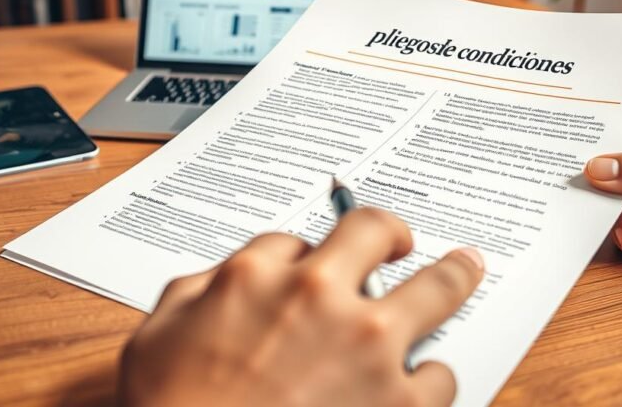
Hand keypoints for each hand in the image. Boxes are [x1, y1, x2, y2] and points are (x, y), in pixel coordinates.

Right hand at [118, 207, 484, 406]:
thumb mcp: (157, 335)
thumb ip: (198, 292)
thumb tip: (228, 277)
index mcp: (256, 276)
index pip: (293, 238)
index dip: (305, 252)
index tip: (313, 262)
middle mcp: (318, 296)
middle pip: (377, 231)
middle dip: (395, 232)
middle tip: (406, 240)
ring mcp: (366, 346)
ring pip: (438, 287)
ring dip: (452, 278)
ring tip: (464, 273)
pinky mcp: (398, 402)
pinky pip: (442, 375)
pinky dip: (434, 379)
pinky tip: (423, 383)